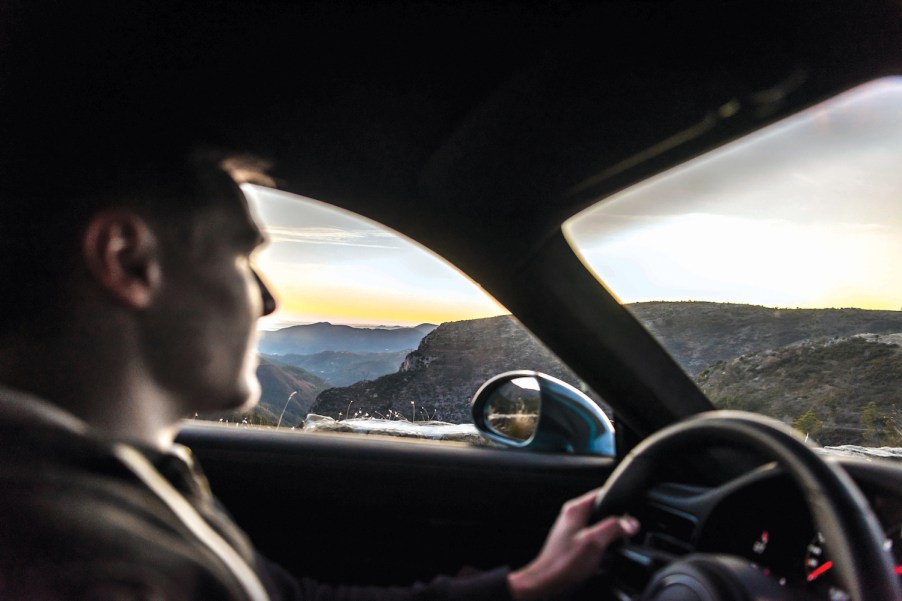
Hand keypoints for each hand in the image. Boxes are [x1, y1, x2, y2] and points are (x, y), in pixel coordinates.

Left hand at [507, 489, 639, 600]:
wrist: (547, 584)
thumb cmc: (563, 564)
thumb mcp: (594, 542)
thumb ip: (613, 528)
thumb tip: (631, 522)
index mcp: (575, 509)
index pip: (602, 493)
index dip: (618, 502)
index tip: (630, 514)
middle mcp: (572, 517)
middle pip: (602, 511)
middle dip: (615, 522)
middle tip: (624, 534)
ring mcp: (572, 531)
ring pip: (599, 527)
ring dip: (609, 537)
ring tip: (614, 548)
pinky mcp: (573, 545)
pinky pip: (594, 541)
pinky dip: (602, 547)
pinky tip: (604, 558)